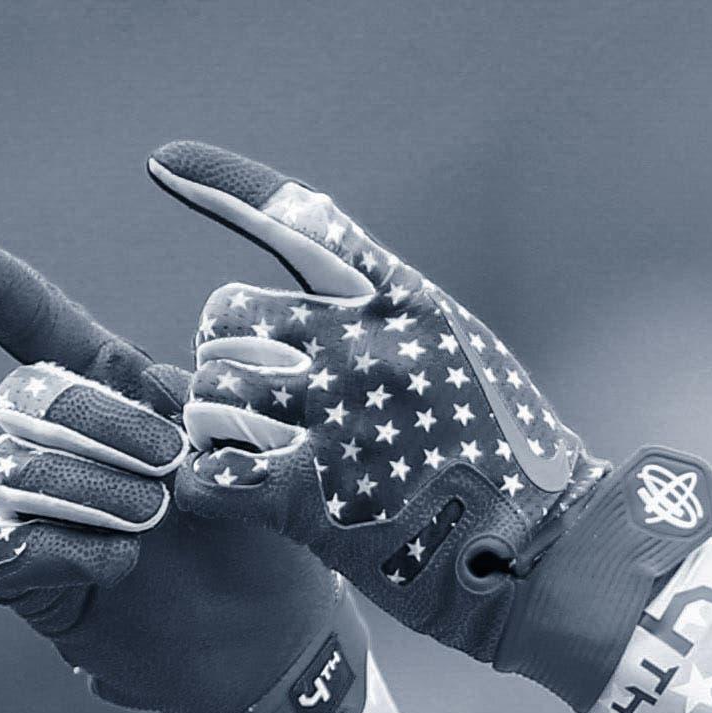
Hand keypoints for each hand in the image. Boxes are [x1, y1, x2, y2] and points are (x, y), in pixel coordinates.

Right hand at [0, 234, 345, 712]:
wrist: (271, 634)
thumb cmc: (263, 529)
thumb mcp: (254, 451)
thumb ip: (215, 407)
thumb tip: (173, 394)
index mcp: (116, 394)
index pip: (40, 327)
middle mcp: (65, 445)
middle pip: (26, 394)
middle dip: (95, 419)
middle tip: (169, 465)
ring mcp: (40, 511)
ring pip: (7, 470)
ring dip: (85, 488)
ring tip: (154, 518)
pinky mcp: (32, 581)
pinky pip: (3, 550)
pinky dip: (64, 552)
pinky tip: (122, 565)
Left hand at [147, 141, 711, 703]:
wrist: (549, 550)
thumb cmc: (512, 457)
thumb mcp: (464, 354)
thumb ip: (391, 319)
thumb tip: (312, 307)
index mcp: (404, 305)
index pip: (301, 224)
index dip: (225, 187)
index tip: (162, 162)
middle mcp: (364, 349)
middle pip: (227, 316)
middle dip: (223, 352)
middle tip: (248, 394)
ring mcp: (336, 421)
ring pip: (208, 394)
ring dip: (213, 424)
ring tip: (249, 449)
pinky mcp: (313, 498)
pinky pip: (209, 471)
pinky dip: (208, 482)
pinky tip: (237, 493)